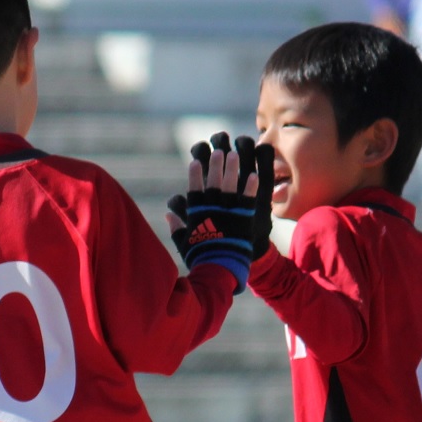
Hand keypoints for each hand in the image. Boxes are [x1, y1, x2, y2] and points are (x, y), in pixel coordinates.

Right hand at [164, 132, 274, 291]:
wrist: (220, 271)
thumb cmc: (201, 259)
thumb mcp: (185, 243)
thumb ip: (176, 228)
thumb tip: (168, 214)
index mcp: (197, 215)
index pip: (195, 190)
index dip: (195, 176)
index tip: (195, 162)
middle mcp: (212, 210)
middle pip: (214, 183)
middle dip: (216, 166)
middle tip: (219, 151)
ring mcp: (229, 213)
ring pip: (231, 186)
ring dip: (233, 170)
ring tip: (235, 155)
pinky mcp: (244, 220)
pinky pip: (248, 200)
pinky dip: (250, 188)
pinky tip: (253, 174)